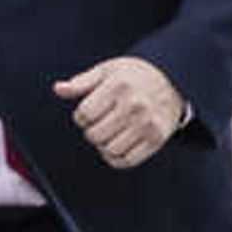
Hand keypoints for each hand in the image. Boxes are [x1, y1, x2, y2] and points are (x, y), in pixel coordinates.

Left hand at [53, 58, 187, 168]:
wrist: (173, 79)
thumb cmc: (135, 74)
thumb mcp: (107, 70)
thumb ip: (81, 82)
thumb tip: (58, 89)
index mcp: (118, 86)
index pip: (84, 114)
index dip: (80, 117)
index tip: (89, 113)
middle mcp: (134, 106)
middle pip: (95, 135)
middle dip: (91, 132)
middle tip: (99, 123)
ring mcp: (147, 124)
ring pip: (109, 150)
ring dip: (103, 146)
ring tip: (108, 134)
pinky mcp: (156, 139)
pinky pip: (128, 161)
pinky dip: (116, 158)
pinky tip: (116, 146)